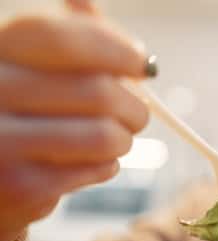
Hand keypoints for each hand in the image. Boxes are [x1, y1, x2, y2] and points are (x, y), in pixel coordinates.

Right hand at [0, 0, 151, 240]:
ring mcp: (0, 142)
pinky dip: (108, 164)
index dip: (114, 48)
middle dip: (135, 105)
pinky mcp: (20, 186)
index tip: (144, 64)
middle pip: (96, 92)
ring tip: (117, 138)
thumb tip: (83, 0)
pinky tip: (93, 161)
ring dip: (125, 138)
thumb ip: (64, 34)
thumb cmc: (24, 113)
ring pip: (104, 136)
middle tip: (139, 113)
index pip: (60, 38)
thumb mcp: (33, 66)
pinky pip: (97, 169)